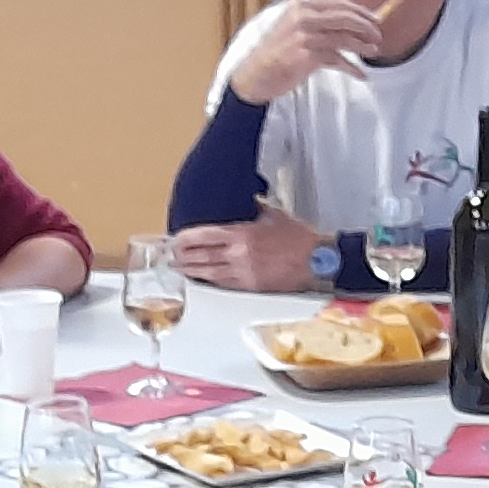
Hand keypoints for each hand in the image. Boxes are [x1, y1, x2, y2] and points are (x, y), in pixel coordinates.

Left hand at [173, 203, 322, 292]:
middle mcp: (239, 254)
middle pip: (202, 256)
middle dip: (184, 256)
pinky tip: (201, 278)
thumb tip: (246, 201)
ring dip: (192, 270)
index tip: (177, 239)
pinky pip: (223, 284)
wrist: (317, 260)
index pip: (205, 235)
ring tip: (180, 268)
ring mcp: (244, 272)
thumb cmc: (300, 239)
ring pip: (208, 273)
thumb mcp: (274, 215)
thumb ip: (255, 207)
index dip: (187, 238)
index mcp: (242, 233)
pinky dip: (209, 280)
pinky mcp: (251, 286)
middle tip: (172, 255)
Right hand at [228, 0, 388, 103]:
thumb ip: (318, 19)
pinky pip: (337, 60)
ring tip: (373, 52)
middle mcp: (303, 16)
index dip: (360, 11)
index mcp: (302, 5)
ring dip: (362, 46)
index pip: (339, 3)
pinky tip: (361, 74)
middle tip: (377, 36)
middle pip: (345, 17)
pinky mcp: (307, 56)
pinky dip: (351, 67)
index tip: (375, 19)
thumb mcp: (294, 26)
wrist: (256, 74)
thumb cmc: (278, 51)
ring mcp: (305, 35)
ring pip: (344, 38)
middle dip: (366, 26)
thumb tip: (351, 19)